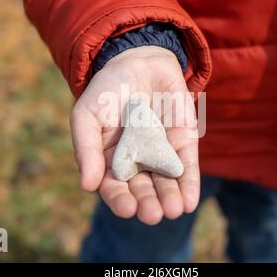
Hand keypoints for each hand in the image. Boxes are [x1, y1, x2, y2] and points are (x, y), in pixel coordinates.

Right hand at [70, 46, 199, 224]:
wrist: (137, 61)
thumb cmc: (106, 90)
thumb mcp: (87, 115)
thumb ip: (86, 149)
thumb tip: (87, 186)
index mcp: (110, 160)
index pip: (114, 187)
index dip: (120, 200)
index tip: (128, 208)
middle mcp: (137, 162)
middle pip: (142, 189)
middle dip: (148, 203)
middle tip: (154, 215)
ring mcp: (161, 153)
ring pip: (166, 182)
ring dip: (170, 198)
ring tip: (173, 210)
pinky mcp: (183, 141)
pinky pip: (187, 165)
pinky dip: (189, 183)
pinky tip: (190, 201)